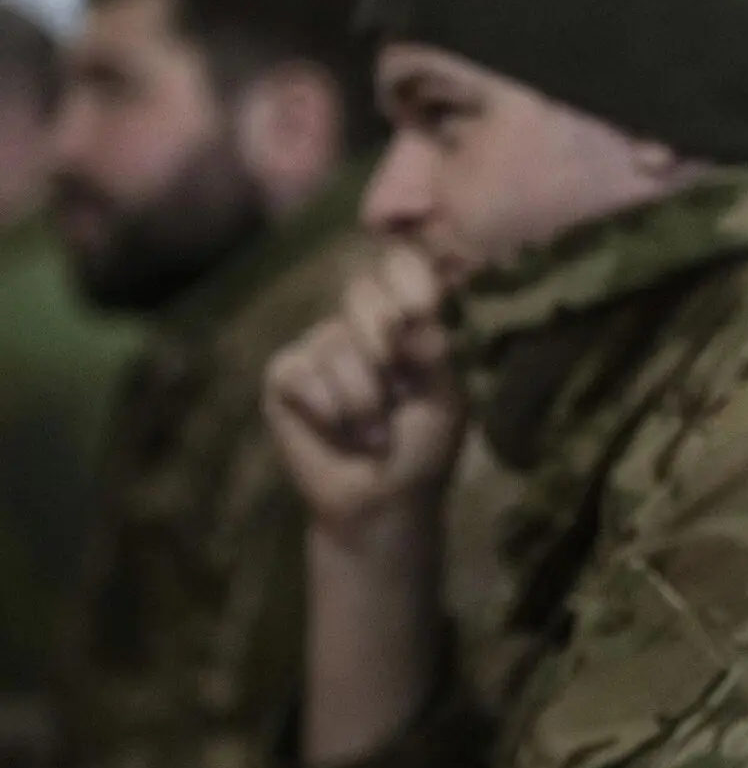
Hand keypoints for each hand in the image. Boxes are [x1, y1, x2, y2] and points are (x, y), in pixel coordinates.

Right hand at [264, 247, 466, 544]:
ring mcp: (319, 344)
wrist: (380, 501)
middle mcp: (361, 323)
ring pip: (335, 344)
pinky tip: (340, 434)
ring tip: (375, 433)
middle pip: (362, 291)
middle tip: (400, 392)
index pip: (403, 267)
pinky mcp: (285, 374)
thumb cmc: (420, 448)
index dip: (408, 275)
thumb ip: (433, 354)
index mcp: (407, 319)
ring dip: (363, 400)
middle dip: (386, 345)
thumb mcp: (442, 400)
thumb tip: (416, 316)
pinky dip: (330, 412)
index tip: (423, 307)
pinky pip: (303, 374)